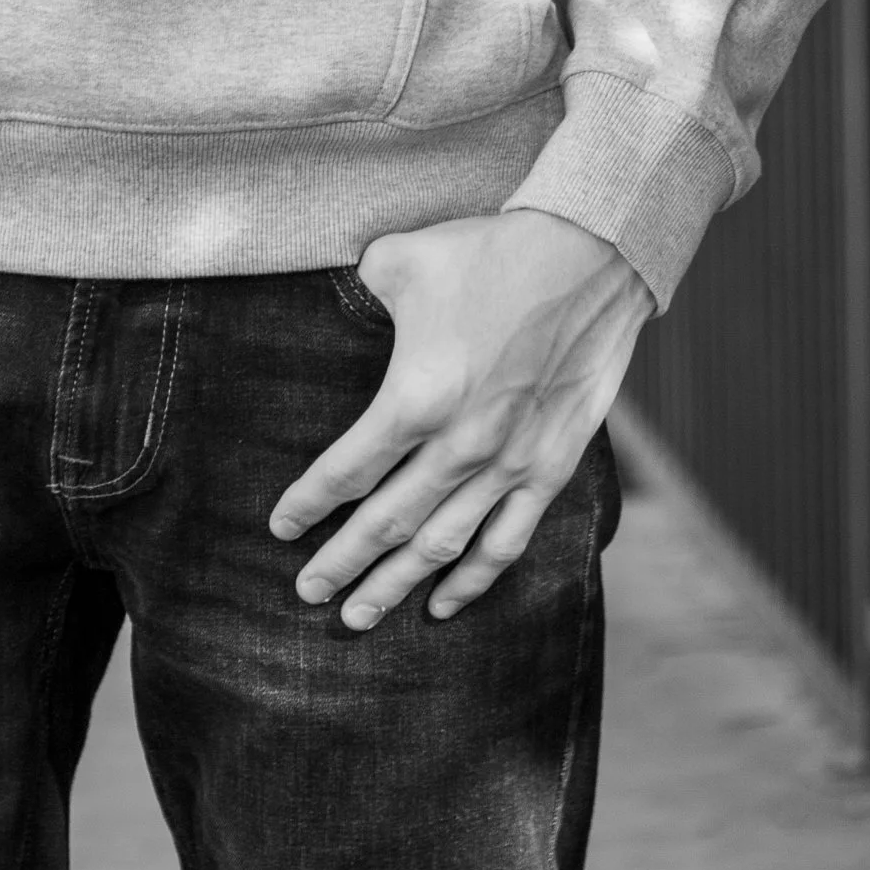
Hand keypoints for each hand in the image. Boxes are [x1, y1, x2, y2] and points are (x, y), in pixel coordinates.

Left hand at [269, 209, 651, 628]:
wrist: (589, 254)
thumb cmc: (490, 252)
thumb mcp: (401, 257)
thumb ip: (359, 288)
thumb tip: (339, 297)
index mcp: (415, 397)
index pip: (346, 470)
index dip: (308, 504)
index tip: (280, 526)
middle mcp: (459, 446)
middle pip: (385, 524)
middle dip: (341, 563)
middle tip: (307, 591)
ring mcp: (508, 464)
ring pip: (440, 547)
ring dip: (395, 586)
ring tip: (358, 617)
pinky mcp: (549, 468)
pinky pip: (505, 543)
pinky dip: (472, 581)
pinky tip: (442, 605)